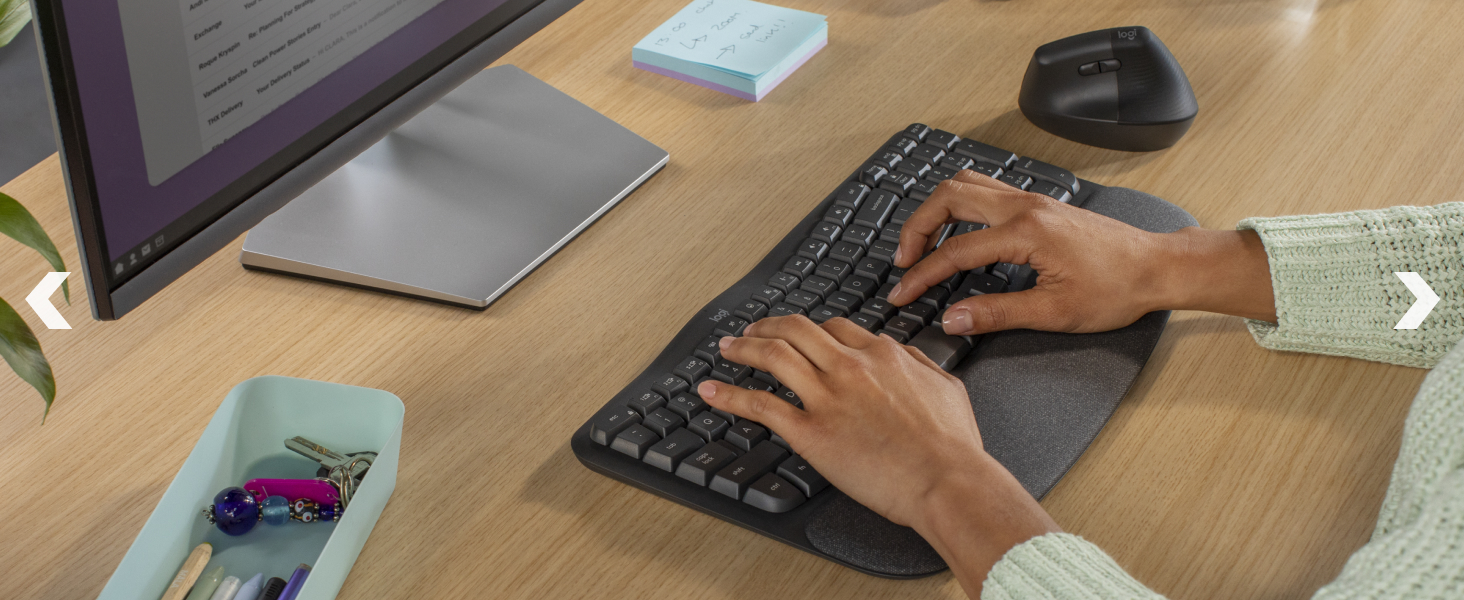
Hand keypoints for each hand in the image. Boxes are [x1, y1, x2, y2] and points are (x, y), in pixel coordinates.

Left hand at [696, 316, 1058, 596]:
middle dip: (768, 326)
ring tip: (726, 348)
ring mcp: (827, 397)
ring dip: (743, 348)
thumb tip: (906, 355)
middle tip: (751, 331)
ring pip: (773, 355)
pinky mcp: (809, 432)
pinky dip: (728, 395)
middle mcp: (851, 367)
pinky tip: (710, 391)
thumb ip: (921, 365)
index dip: (810, 328)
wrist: (947, 481)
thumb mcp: (948, 387)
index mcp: (883, 355)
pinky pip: (759, 405)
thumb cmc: (953, 447)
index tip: (797, 334)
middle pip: (796, 330)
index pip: (836, 328)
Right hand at [889, 170, 1276, 333]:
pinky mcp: (1040, 204)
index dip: (922, 275)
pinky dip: (960, 205)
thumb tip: (952, 318)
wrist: (1156, 267)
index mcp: (1026, 233)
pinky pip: (986, 189)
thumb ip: (996, 313)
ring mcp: (1033, 200)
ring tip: (922, 242)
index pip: (955, 251)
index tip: (902, 294)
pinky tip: (958, 230)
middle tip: (903, 261)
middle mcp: (1025, 206)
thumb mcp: (1054, 312)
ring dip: (936, 210)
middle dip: (917, 227)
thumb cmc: (1117, 289)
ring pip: (966, 184)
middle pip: (949, 197)